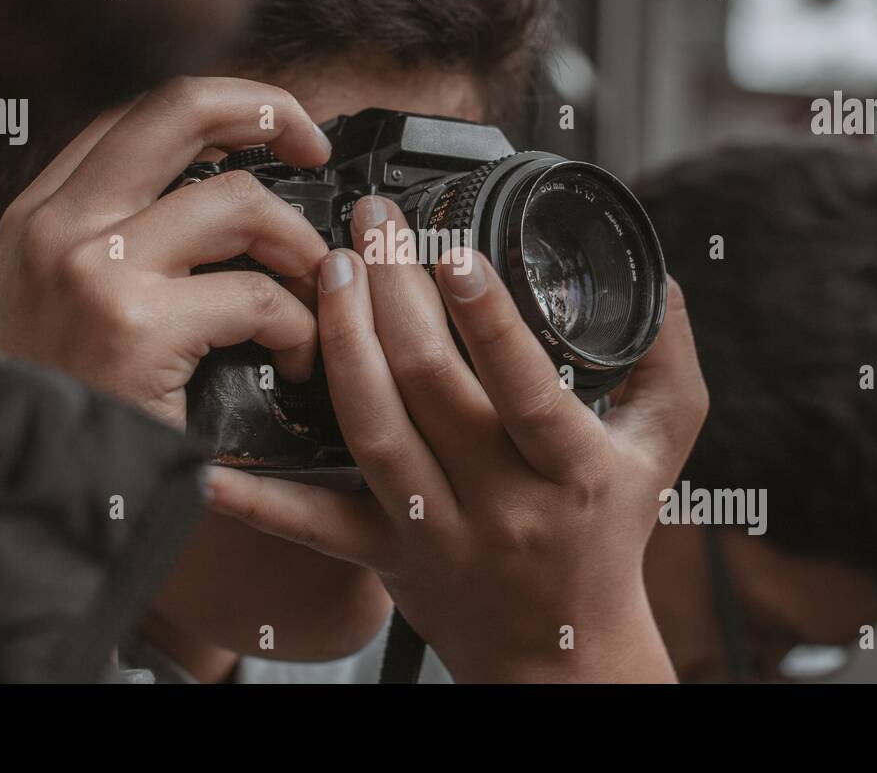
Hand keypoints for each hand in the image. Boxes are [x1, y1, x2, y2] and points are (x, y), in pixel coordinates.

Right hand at [0, 76, 332, 428]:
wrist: (38, 501)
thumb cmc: (76, 408)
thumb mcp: (67, 304)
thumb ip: (124, 237)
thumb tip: (228, 184)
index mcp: (41, 213)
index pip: (139, 113)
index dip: (221, 106)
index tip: (273, 131)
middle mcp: (57, 226)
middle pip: (179, 107)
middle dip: (267, 110)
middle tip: (313, 147)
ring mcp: (92, 269)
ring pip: (239, 202)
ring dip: (300, 247)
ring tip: (312, 293)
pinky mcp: (136, 327)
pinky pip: (260, 298)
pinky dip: (300, 329)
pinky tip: (293, 362)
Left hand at [205, 196, 708, 681]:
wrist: (563, 655)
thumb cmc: (610, 534)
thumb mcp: (664, 449)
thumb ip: (667, 363)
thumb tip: (663, 282)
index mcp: (569, 468)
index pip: (524, 386)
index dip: (487, 316)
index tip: (452, 247)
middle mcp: (499, 501)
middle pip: (430, 387)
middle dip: (394, 292)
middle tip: (372, 221)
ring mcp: (435, 531)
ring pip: (373, 433)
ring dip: (343, 344)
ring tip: (328, 269)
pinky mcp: (384, 556)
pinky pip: (315, 528)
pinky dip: (260, 496)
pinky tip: (208, 458)